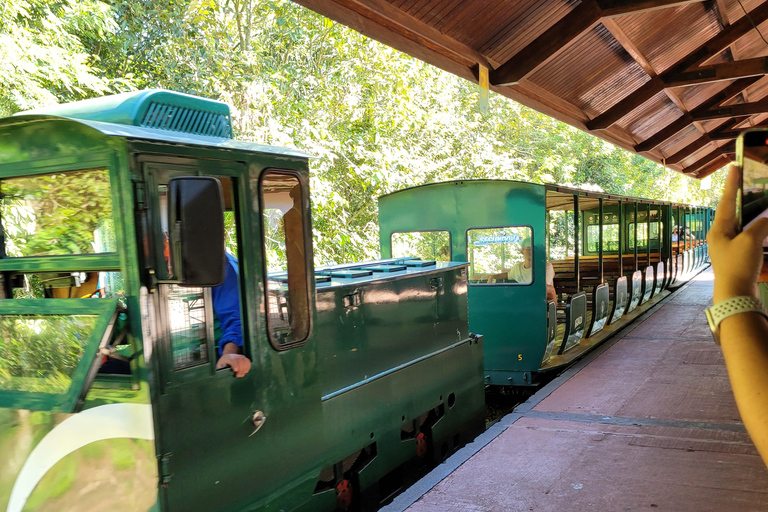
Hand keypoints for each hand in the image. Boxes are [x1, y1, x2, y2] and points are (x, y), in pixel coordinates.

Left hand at [216, 342, 250, 376]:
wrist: (227, 357)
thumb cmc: (223, 364)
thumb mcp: (219, 366)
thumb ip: (221, 370)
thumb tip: (224, 375)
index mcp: (227, 358)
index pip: (233, 360)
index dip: (235, 365)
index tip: (236, 370)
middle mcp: (235, 356)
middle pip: (240, 362)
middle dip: (240, 370)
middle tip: (237, 376)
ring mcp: (241, 356)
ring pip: (245, 362)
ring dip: (244, 369)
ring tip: (240, 374)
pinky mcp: (245, 358)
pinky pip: (248, 362)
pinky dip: (247, 368)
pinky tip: (244, 372)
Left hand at [707, 165, 767, 302]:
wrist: (735, 294)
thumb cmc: (738, 265)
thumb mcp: (751, 241)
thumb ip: (760, 226)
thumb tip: (764, 221)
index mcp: (718, 229)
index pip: (726, 201)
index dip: (731, 184)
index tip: (733, 166)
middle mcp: (719, 236)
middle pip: (732, 211)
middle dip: (739, 197)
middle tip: (745, 181)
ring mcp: (727, 247)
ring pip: (740, 224)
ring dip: (750, 214)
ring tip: (756, 201)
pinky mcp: (736, 256)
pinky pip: (747, 237)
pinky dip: (755, 230)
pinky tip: (762, 227)